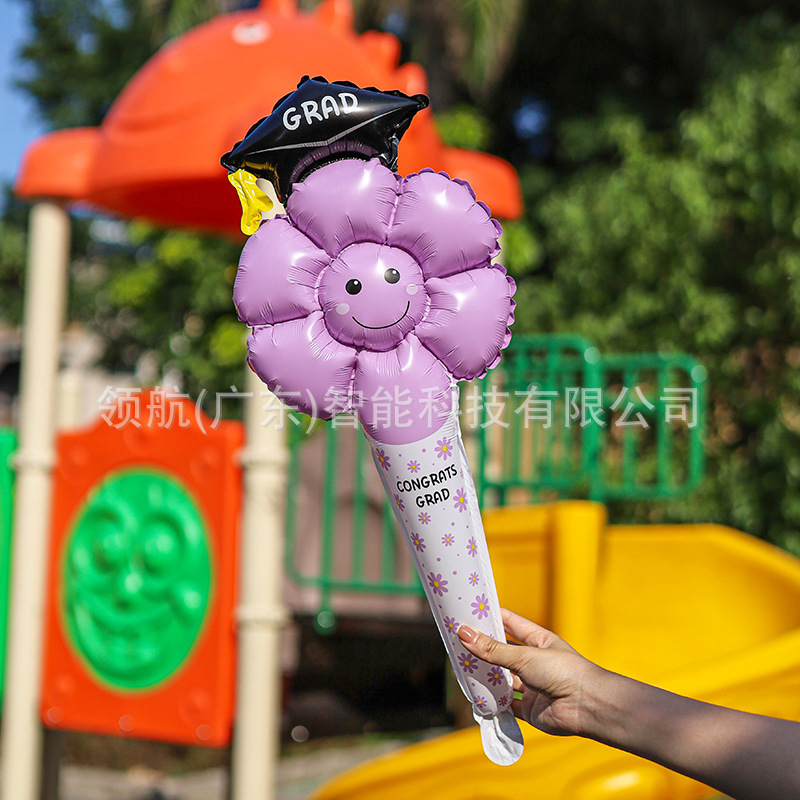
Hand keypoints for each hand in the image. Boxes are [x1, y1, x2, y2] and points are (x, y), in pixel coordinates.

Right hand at [457, 608, 602, 736]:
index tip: (468, 611)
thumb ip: (494, 650)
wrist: (588, 707)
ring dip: (485, 676)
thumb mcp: (525, 656)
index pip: (510, 623)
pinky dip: (492, 702)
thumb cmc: (564, 671)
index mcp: (538, 640)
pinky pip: (505, 704)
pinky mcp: (529, 709)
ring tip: (460, 668)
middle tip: (456, 641)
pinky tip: (475, 697)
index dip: (491, 617)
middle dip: (482, 648)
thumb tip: (463, 633)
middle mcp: (534, 662)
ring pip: (502, 679)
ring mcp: (532, 686)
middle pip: (502, 653)